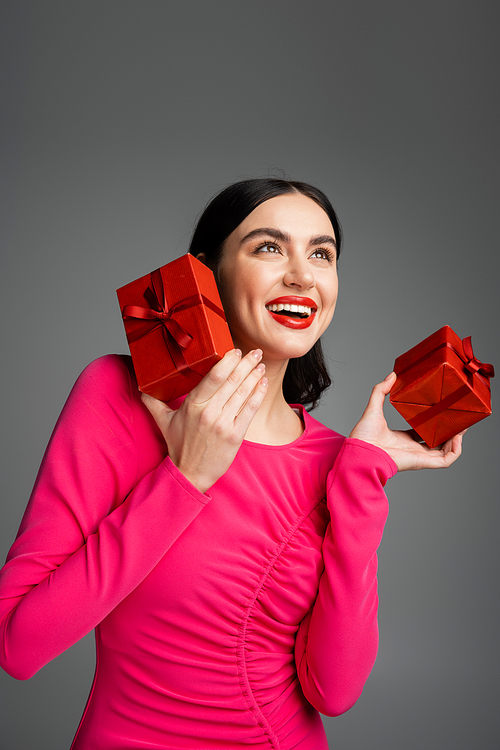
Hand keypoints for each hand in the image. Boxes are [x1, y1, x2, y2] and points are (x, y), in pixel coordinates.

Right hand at [140, 349, 267, 492]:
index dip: (228, 361)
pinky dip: (258, 394)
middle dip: (246, 364)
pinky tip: (263, 383)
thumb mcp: (163, 421)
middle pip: (232, 381)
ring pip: (243, 393)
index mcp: (192, 404)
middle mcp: (209, 412)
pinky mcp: (235, 435)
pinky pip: (250, 410)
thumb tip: (142, 387)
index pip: (214, 376)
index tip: (236, 351)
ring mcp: (223, 423)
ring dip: (254, 376)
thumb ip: (153, 402)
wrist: (190, 474)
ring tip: (261, 365)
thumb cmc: (179, 446)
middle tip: (255, 352)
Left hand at [349, 372, 463, 471]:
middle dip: (450, 431)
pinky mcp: (422, 462)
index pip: (423, 432)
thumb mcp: (373, 408)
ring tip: (462, 426)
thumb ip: (380, 391)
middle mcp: (412, 448)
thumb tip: (392, 375)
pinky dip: (455, 450)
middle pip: (438, 441)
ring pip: (446, 451)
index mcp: (402, 438)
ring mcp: (419, 456)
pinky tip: (457, 436)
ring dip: (457, 440)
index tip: (443, 412)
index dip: (434, 423)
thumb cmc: (363, 436)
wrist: (360, 452)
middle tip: (459, 418)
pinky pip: (446, 460)